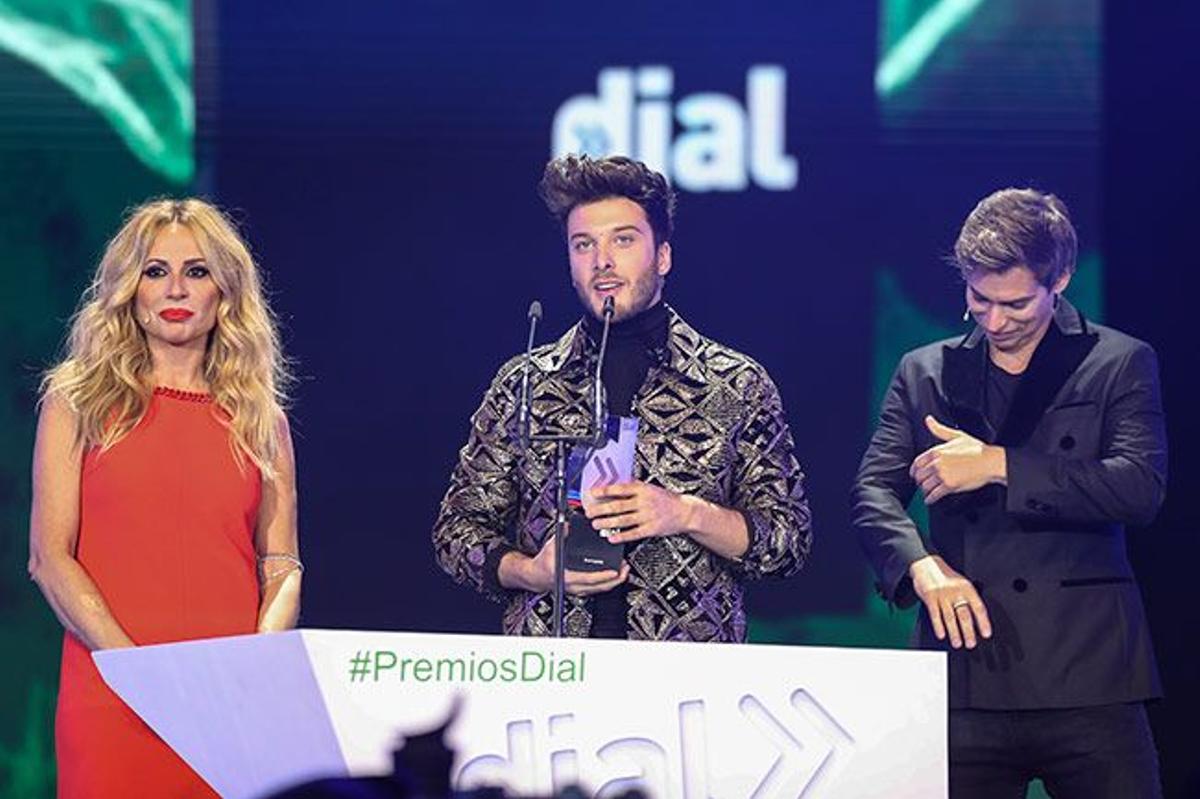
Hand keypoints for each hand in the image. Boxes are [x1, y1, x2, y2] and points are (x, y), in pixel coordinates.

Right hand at [502, 535, 629, 596]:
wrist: (536, 576)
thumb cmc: (544, 562)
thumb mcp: (551, 546)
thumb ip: (562, 535)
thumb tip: (569, 525)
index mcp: (567, 576)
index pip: (589, 579)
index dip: (603, 576)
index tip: (614, 571)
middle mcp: (574, 586)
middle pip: (599, 587)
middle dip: (615, 579)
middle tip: (625, 568)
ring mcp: (578, 590)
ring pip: (600, 590)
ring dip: (614, 582)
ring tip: (624, 571)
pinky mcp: (580, 590)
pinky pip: (597, 589)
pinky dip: (607, 583)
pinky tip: (614, 576)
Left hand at [585, 481, 693, 544]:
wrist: (686, 511)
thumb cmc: (667, 499)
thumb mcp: (651, 487)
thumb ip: (634, 487)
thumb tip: (615, 484)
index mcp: (643, 490)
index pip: (619, 489)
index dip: (604, 491)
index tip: (592, 494)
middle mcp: (644, 502)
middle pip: (618, 506)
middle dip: (601, 510)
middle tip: (590, 513)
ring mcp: (647, 516)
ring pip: (622, 520)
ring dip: (607, 523)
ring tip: (596, 525)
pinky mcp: (651, 529)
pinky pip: (633, 533)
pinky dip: (621, 536)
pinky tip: (611, 538)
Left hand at [909, 416, 1005, 503]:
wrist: (990, 461)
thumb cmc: (976, 449)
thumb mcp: (956, 435)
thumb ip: (939, 429)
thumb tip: (928, 419)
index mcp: (936, 451)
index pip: (917, 463)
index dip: (914, 471)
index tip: (914, 475)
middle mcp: (937, 463)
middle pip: (919, 476)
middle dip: (919, 481)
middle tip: (920, 484)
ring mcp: (943, 475)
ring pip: (925, 486)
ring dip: (924, 491)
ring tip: (925, 493)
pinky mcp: (950, 486)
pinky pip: (934, 495)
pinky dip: (930, 499)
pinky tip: (929, 500)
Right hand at [909, 554, 991, 648]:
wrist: (926, 564)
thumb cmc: (946, 577)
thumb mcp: (961, 583)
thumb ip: (968, 598)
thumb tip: (978, 619)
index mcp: (967, 588)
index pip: (978, 607)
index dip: (983, 622)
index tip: (986, 634)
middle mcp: (955, 591)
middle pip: (964, 615)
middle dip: (968, 632)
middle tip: (971, 644)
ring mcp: (942, 595)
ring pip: (950, 617)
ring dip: (954, 633)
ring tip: (957, 643)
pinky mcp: (929, 597)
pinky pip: (935, 615)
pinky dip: (938, 626)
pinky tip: (941, 634)